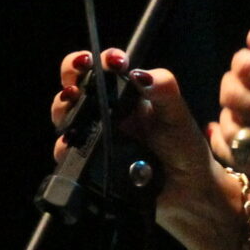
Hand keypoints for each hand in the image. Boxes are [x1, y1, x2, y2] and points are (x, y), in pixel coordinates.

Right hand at [51, 48, 218, 208]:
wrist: (185, 190)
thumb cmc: (183, 147)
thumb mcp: (177, 114)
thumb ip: (164, 89)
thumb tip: (139, 73)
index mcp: (125, 94)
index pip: (103, 67)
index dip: (100, 58)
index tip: (114, 61)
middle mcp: (105, 112)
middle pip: (73, 85)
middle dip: (71, 74)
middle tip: (81, 75)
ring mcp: (93, 137)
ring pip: (63, 116)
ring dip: (63, 108)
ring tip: (73, 103)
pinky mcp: (86, 163)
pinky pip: (66, 153)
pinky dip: (65, 147)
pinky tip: (73, 144)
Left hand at [212, 30, 249, 196]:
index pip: (243, 64)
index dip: (243, 60)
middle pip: (230, 92)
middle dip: (233, 83)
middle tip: (247, 86)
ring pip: (227, 123)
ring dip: (231, 111)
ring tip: (248, 109)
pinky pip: (230, 154)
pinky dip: (223, 140)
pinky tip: (234, 131)